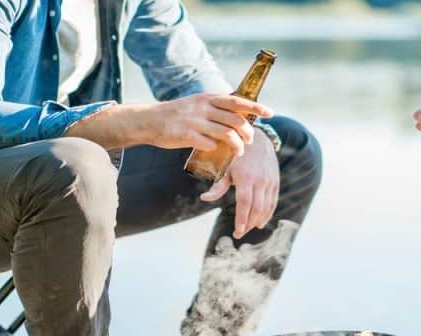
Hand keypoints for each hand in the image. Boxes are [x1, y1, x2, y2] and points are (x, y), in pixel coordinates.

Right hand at [147, 93, 273, 155]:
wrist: (150, 120)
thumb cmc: (178, 114)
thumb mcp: (198, 104)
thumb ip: (216, 107)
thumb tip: (239, 112)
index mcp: (208, 98)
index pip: (237, 101)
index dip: (256, 107)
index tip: (270, 113)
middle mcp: (203, 107)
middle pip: (236, 120)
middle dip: (248, 133)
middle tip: (250, 141)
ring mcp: (195, 121)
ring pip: (227, 134)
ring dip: (237, 145)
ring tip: (239, 151)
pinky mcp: (186, 135)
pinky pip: (210, 144)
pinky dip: (216, 149)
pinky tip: (216, 151)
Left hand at [199, 128, 279, 238]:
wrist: (257, 139)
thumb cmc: (236, 154)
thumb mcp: (225, 167)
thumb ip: (217, 185)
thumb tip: (204, 199)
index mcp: (245, 177)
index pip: (244, 204)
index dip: (241, 220)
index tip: (237, 232)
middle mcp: (260, 180)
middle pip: (256, 209)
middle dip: (248, 224)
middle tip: (239, 234)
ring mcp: (270, 182)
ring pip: (266, 208)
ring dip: (257, 221)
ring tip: (248, 229)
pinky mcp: (275, 182)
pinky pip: (273, 202)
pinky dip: (268, 214)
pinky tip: (261, 222)